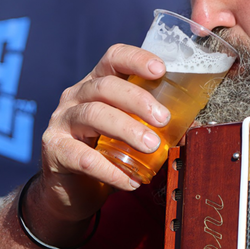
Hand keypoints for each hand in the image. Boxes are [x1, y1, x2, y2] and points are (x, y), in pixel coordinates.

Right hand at [31, 44, 170, 231]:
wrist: (72, 190)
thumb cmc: (107, 154)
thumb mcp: (129, 132)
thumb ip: (153, 125)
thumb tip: (194, 125)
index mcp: (97, 84)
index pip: (113, 58)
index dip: (136, 59)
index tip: (161, 69)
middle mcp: (76, 97)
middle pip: (106, 86)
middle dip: (138, 100)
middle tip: (164, 119)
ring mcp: (62, 122)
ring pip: (94, 115)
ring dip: (128, 130)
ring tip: (152, 147)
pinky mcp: (55, 150)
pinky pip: (83, 157)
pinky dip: (110, 170)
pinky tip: (130, 181)